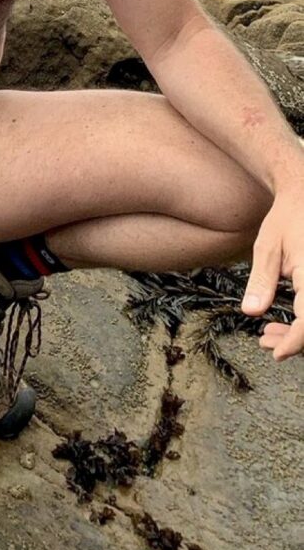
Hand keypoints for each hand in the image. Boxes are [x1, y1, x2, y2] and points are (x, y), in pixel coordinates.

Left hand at [241, 187, 303, 359]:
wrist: (303, 197)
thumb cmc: (287, 218)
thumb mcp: (268, 247)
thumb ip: (262, 280)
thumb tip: (250, 311)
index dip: (296, 343)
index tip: (277, 352)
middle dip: (296, 342)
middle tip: (268, 344)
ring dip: (300, 334)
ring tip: (270, 336)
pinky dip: (303, 321)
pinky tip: (285, 323)